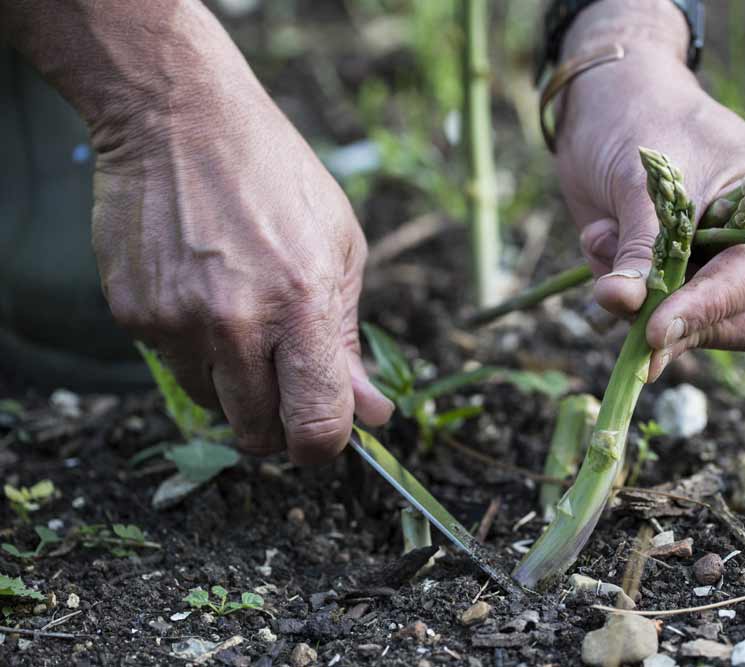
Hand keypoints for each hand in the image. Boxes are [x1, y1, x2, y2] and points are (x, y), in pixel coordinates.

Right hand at [87, 20, 391, 461]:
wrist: (179, 116)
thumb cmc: (276, 176)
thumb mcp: (340, 246)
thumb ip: (349, 339)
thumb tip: (369, 414)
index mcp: (302, 303)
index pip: (315, 423)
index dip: (323, 445)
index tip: (325, 437)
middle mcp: (235, 321)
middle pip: (258, 433)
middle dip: (279, 423)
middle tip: (286, 384)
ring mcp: (177, 320)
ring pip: (213, 405)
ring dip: (235, 385)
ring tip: (242, 317)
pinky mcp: (134, 313)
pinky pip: (172, 365)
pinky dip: (194, 348)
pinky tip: (203, 293)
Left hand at [554, 2, 744, 380]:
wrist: (609, 103)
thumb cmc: (642, 121)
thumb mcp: (643, 182)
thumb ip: (640, 246)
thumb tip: (623, 303)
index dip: (708, 309)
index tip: (655, 331)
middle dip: (688, 325)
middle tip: (629, 320)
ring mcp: (736, 271)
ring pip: (708, 331)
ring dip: (645, 307)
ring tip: (601, 240)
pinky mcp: (692, 286)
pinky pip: (665, 321)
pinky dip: (627, 298)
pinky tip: (600, 241)